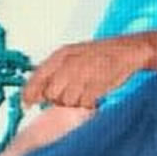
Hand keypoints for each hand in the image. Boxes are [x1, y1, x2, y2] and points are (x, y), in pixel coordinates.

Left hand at [22, 37, 150, 107]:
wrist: (129, 50)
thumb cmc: (101, 56)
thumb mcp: (74, 57)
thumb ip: (54, 73)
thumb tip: (35, 95)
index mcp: (61, 55)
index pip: (37, 77)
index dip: (29, 93)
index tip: (26, 104)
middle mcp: (70, 63)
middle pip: (51, 94)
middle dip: (59, 98)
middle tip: (73, 92)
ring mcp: (83, 73)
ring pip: (67, 101)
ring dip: (75, 101)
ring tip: (86, 91)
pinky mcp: (97, 84)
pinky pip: (84, 103)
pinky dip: (88, 103)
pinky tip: (95, 95)